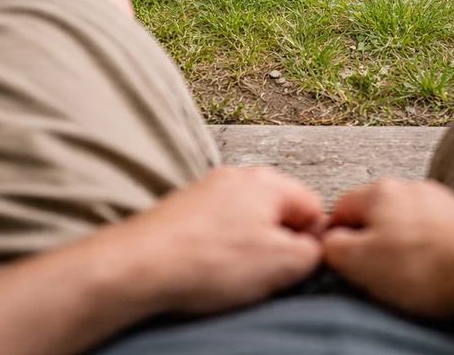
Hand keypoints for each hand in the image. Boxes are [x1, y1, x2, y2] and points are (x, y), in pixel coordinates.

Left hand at [101, 166, 324, 315]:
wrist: (137, 266)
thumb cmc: (206, 261)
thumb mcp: (282, 264)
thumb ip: (313, 253)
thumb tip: (316, 250)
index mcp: (268, 181)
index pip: (314, 206)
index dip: (314, 241)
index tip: (301, 266)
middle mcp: (238, 176)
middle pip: (278, 213)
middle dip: (278, 245)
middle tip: (267, 276)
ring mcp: (207, 190)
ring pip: (246, 222)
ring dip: (246, 250)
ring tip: (232, 277)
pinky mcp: (183, 209)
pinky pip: (216, 230)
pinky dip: (217, 251)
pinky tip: (207, 271)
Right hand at [323, 178, 453, 318]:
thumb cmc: (426, 267)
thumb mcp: (359, 263)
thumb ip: (333, 248)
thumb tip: (327, 243)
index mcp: (380, 191)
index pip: (341, 206)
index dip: (334, 235)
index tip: (337, 258)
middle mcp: (411, 187)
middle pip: (376, 213)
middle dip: (371, 241)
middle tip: (372, 273)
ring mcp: (442, 201)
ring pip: (408, 223)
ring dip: (403, 246)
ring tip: (409, 277)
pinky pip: (436, 234)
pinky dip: (431, 252)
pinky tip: (435, 272)